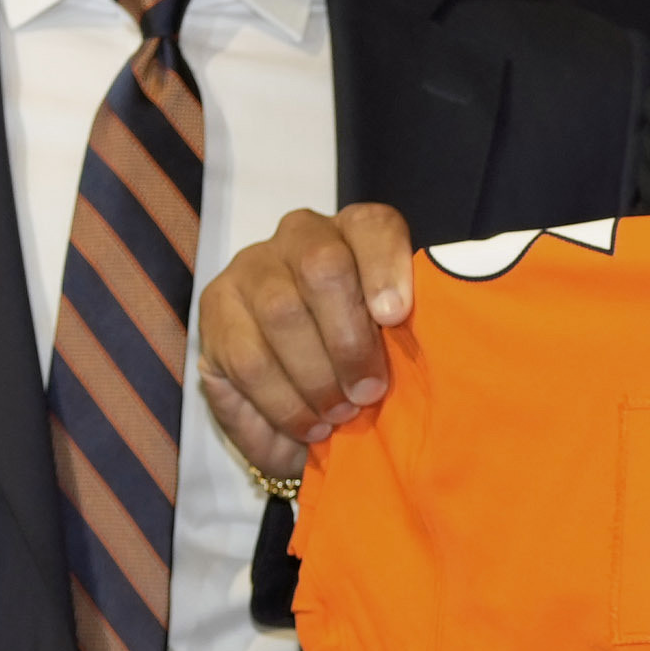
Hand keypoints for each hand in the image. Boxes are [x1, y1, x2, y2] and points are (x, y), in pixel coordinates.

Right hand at [193, 200, 420, 477]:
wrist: (308, 408)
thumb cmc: (366, 367)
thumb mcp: (396, 351)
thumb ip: (409, 337)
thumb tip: (433, 347)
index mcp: (356, 233)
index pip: (373, 226)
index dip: (386, 267)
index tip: (395, 315)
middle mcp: (300, 236)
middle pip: (321, 265)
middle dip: (349, 339)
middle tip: (368, 392)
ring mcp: (252, 268)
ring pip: (281, 311)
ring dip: (315, 376)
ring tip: (339, 416)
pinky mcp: (216, 309)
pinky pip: (248, 357)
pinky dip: (284, 401)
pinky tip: (308, 424)